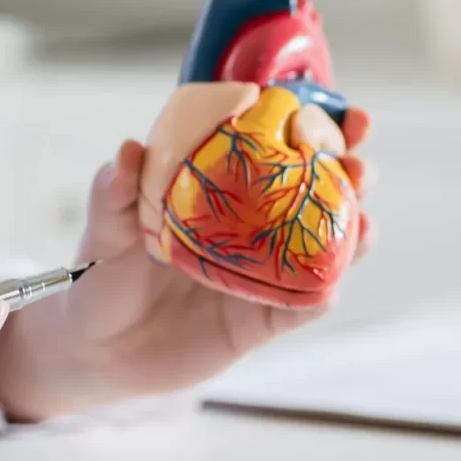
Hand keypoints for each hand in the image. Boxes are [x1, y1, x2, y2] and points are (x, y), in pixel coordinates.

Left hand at [0, 108, 370, 420]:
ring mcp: (262, 271)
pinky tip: (331, 283)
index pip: (275, 145)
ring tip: (364, 220)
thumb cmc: (100, 276)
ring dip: (352, 230)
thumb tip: (129, 150)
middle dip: (349, 171)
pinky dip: (322, 293)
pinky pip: (302, 306)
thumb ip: (114, 192)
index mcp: (220, 188)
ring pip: (323, 245)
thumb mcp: (104, 229)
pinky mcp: (261, 320)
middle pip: (315, 189)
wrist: (97, 350)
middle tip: (360, 163)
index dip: (314, 124)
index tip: (342, 110)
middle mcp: (250, 224)